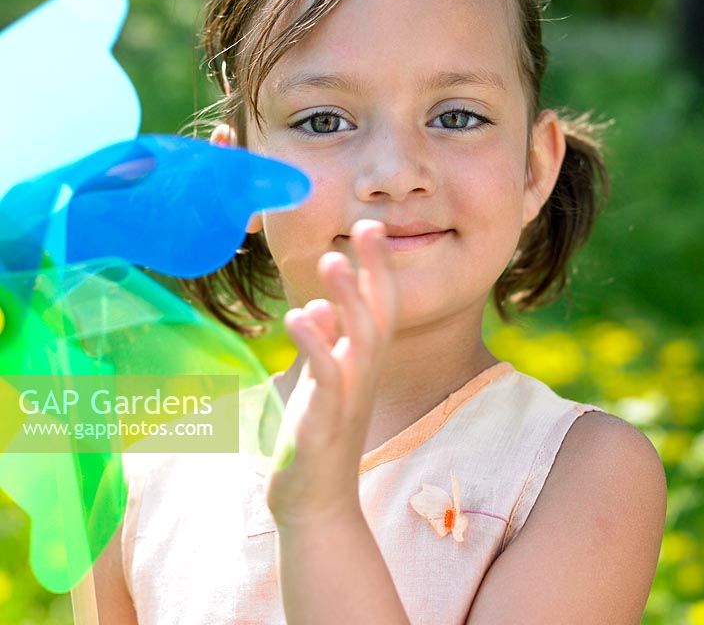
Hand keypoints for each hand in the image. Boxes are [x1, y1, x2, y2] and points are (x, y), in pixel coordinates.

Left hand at [266, 219, 395, 529]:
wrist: (315, 502)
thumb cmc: (318, 435)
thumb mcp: (322, 382)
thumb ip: (325, 343)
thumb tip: (319, 308)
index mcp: (361, 362)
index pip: (378, 306)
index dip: (377, 268)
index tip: (370, 226)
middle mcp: (363, 374)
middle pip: (379, 314)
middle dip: (375, 270)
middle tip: (368, 226)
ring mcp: (347, 398)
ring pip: (359, 341)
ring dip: (350, 300)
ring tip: (334, 261)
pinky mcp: (325, 422)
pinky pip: (326, 378)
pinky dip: (317, 346)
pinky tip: (299, 317)